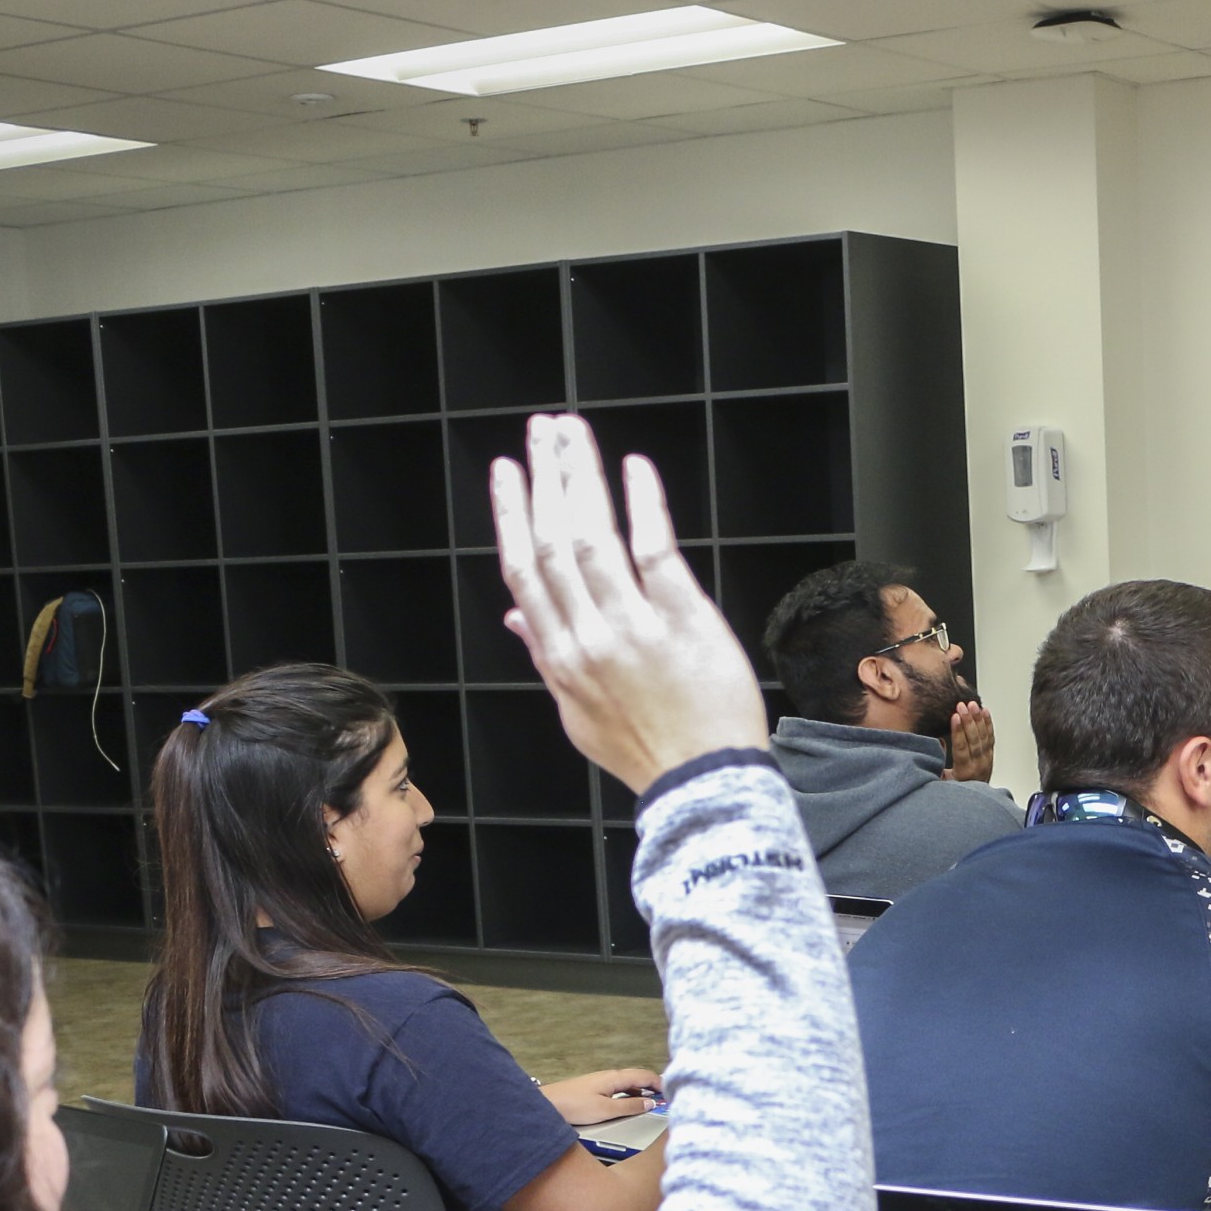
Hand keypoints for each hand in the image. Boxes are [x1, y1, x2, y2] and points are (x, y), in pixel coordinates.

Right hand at [492, 415, 768, 793]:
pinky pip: (654, 551)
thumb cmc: (646, 748)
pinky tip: (635, 467)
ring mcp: (632, 628)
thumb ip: (545, 658)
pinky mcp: (682, 621)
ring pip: (593, 537)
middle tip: (542, 429)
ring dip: (581, 476)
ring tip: (573, 432)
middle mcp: (586, 637)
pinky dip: (643, 505)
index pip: (522, 571)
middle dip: (544, 478)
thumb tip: (515, 616)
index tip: (507, 472)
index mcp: (557, 657)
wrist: (704, 781)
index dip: (511, 515)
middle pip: (552, 542)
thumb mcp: (577, 713)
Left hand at [543, 1067, 664, 1124]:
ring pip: (629, 1082)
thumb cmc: (572, 1106)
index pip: (645, 1075)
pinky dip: (631, 1093)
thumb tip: (650, 1103)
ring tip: (652, 1101)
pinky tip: (630, 1103)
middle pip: (638, 1076)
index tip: (672, 1092)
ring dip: (643, 1090)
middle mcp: (609, 1076)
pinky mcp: (594, 1089)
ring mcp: (601, 1081)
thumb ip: (630, 1107)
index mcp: (615, 1078)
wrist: (546, 1105)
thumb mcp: (606, 1110)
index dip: (661, 1083)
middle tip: (667, 1096)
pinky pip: (619, 1088)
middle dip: (655, 1085)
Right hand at [942, 697, 994, 783]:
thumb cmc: (955, 791)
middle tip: (962, 706)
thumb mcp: (942, 782)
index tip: (955, 717)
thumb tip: (938, 743)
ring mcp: (986, 760)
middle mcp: (978, 766)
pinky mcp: (990, 756)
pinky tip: (985, 712)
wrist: (973, 803)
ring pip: (983, 737)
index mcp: (964, 773)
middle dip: (968, 721)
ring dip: (978, 719)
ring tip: (973, 705)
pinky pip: (990, 737)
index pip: (961, 748)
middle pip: (974, 740)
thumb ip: (939, 765)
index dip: (958, 732)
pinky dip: (988, 724)